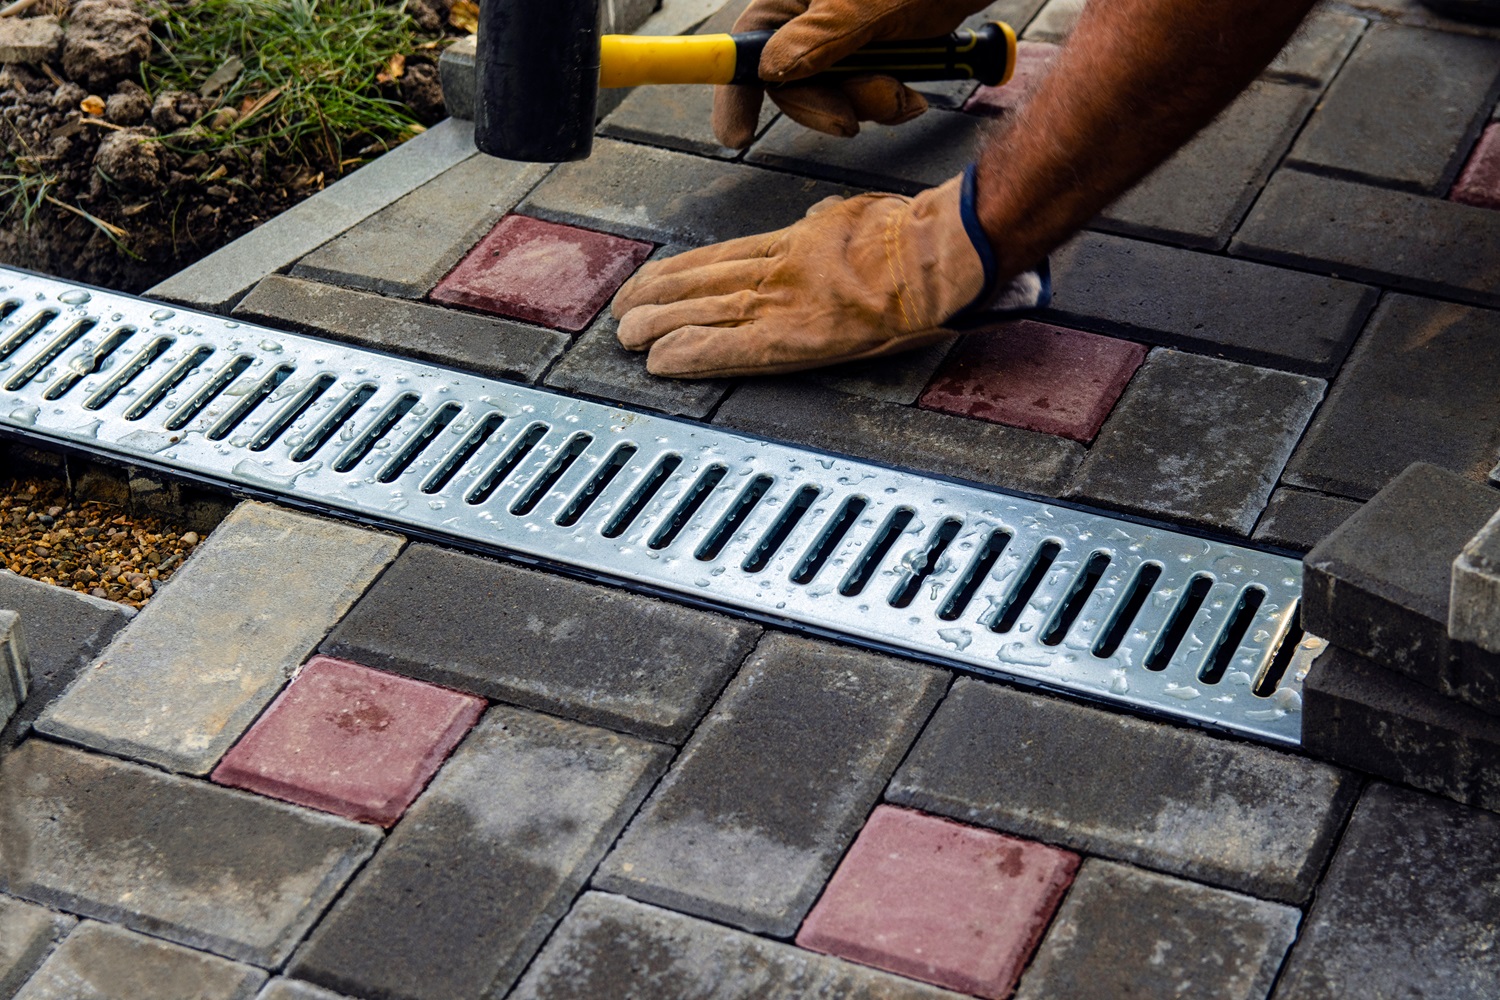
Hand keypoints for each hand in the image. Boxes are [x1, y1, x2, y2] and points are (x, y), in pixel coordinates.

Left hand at [612, 172, 989, 377]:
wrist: (931, 257)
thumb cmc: (909, 235)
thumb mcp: (859, 212)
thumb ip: (830, 220)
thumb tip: (821, 217)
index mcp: (794, 243)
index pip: (720, 259)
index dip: (679, 272)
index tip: (653, 279)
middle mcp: (776, 274)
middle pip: (699, 285)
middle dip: (654, 298)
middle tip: (622, 310)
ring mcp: (779, 307)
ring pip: (700, 314)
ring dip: (657, 326)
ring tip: (626, 337)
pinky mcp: (788, 341)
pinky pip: (726, 350)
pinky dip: (688, 354)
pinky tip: (660, 362)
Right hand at [713, 0, 992, 147]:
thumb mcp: (870, 3)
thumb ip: (823, 35)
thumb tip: (771, 69)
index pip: (746, 44)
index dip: (735, 94)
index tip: (737, 136)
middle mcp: (810, 19)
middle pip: (791, 83)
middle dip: (825, 108)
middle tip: (852, 122)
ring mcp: (843, 41)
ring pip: (832, 96)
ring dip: (867, 107)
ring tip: (901, 93)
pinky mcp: (874, 57)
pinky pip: (865, 98)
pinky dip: (889, 106)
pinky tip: (913, 96)